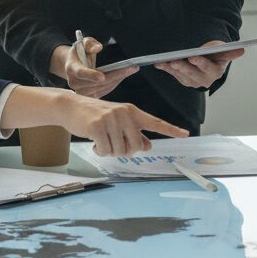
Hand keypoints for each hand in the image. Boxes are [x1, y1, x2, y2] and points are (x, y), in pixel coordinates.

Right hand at [54, 38, 138, 98]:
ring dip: (118, 79)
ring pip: (103, 87)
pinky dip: (115, 82)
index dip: (91, 75)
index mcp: (71, 68)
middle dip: (115, 74)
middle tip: (131, 67)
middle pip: (97, 82)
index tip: (102, 76)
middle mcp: (74, 82)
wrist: (74, 65)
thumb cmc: (81, 52)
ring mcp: (82, 91)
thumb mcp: (83, 43)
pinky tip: (124, 75)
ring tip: (131, 70)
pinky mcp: (90, 96)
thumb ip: (90, 43)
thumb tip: (98, 48)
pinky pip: (105, 91)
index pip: (80, 73)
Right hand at [56, 93, 188, 156]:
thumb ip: (134, 133)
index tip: (185, 134)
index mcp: (133, 112)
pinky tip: (93, 140)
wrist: (71, 106)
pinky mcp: (98, 126)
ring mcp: (111, 118)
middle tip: (112, 142)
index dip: (171, 129)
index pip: (155, 122)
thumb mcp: (117, 122)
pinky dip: (99, 150)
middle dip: (123, 151)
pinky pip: (105, 150)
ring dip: (108, 150)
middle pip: (135, 147)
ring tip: (101, 138)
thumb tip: (148, 145)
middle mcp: (125, 113)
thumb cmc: (96, 116)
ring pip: (119, 151)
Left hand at [155, 40, 243, 89]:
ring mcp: (194, 82)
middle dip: (183, 67)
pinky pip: (174, 75)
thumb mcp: (224, 51)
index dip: (200, 63)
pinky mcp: (184, 80)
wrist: (210, 59)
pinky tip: (159, 63)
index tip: (193, 57)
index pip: (208, 68)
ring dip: (173, 68)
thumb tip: (242, 50)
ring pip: (182, 75)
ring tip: (165, 61)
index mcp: (216, 73)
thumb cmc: (217, 53)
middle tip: (174, 61)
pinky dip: (166, 69)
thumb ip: (231, 52)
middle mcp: (205, 80)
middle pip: (192, 74)